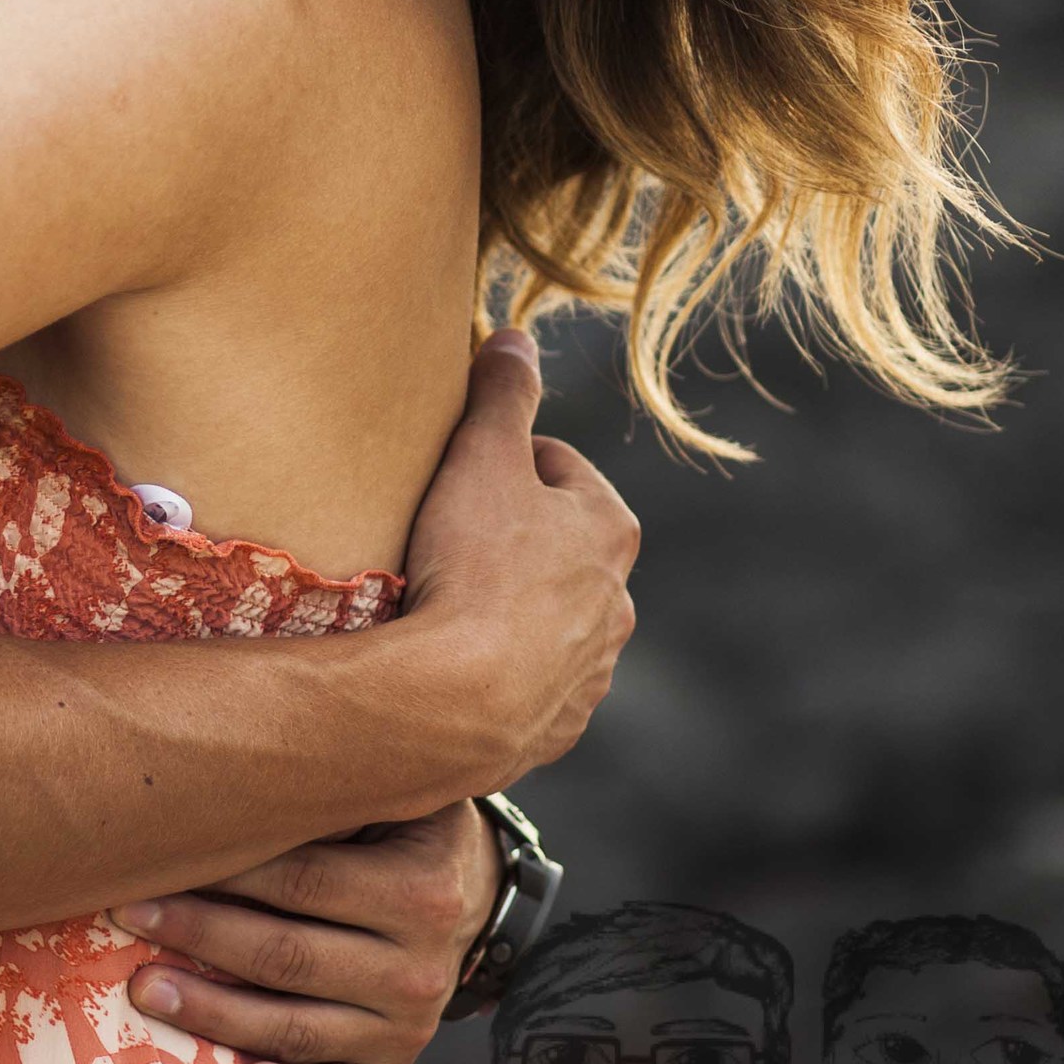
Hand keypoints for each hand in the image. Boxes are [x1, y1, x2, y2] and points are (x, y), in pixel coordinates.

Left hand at [113, 801, 499, 1063]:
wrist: (472, 892)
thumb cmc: (401, 826)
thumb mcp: (395, 793)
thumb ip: (334, 783)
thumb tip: (230, 752)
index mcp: (418, 889)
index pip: (303, 882)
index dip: (223, 872)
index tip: (152, 857)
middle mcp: (417, 968)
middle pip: (287, 956)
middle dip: (198, 936)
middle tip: (125, 913)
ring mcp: (405, 1029)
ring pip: (296, 1028)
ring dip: (213, 1014)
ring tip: (145, 989)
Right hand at [395, 328, 638, 798]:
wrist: (458, 702)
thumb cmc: (476, 566)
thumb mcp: (483, 455)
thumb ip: (504, 392)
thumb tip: (519, 338)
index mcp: (610, 529)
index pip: (556, 465)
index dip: (502, 459)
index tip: (460, 473)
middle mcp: (617, 603)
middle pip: (557, 545)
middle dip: (510, 536)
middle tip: (446, 535)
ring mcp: (589, 672)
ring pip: (547, 616)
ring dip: (508, 604)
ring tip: (445, 602)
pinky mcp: (555, 725)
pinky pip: (528, 680)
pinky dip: (498, 665)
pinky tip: (453, 659)